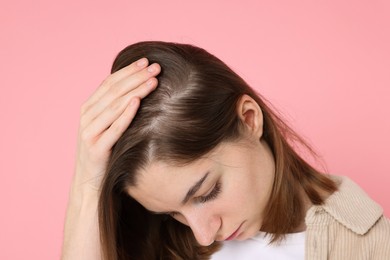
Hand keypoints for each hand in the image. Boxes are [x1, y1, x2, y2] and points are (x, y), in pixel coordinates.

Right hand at [73, 58, 160, 191]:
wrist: (90, 181)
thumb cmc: (104, 149)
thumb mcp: (106, 125)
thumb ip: (115, 107)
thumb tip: (138, 87)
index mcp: (89, 107)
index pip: (110, 83)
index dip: (128, 70)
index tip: (146, 61)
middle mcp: (86, 116)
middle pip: (114, 91)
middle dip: (136, 77)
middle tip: (156, 67)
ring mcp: (89, 132)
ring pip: (114, 106)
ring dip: (135, 91)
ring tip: (153, 81)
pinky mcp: (96, 148)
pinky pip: (113, 129)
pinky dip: (125, 114)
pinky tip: (138, 102)